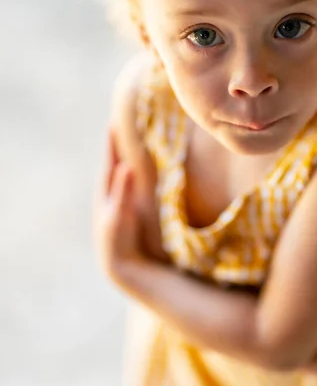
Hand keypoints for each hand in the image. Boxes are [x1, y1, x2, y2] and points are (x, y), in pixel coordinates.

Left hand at [94, 128, 137, 283]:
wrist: (121, 266)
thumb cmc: (118, 241)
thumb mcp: (119, 216)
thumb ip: (122, 191)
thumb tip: (125, 166)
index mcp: (106, 191)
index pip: (110, 159)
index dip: (112, 141)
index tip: (114, 119)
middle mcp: (110, 193)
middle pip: (115, 162)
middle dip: (119, 143)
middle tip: (123, 122)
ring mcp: (118, 201)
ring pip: (122, 173)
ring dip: (126, 157)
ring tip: (131, 140)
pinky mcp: (127, 209)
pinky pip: (130, 185)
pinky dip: (133, 173)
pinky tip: (140, 170)